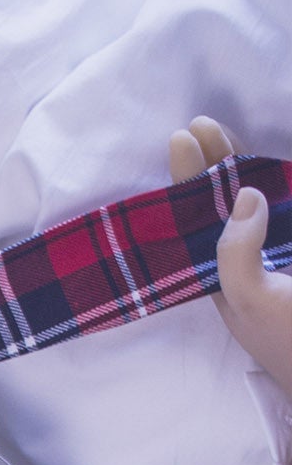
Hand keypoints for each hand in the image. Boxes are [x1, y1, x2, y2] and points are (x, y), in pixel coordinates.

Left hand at [169, 116, 291, 399]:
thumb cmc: (287, 340)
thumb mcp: (252, 300)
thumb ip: (238, 252)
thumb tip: (244, 196)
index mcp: (225, 274)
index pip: (200, 217)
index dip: (190, 177)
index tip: (184, 136)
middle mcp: (251, 259)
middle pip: (226, 201)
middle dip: (214, 162)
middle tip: (200, 123)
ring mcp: (281, 252)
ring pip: (261, 200)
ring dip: (244, 165)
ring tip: (220, 130)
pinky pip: (288, 211)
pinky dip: (281, 188)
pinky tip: (269, 173)